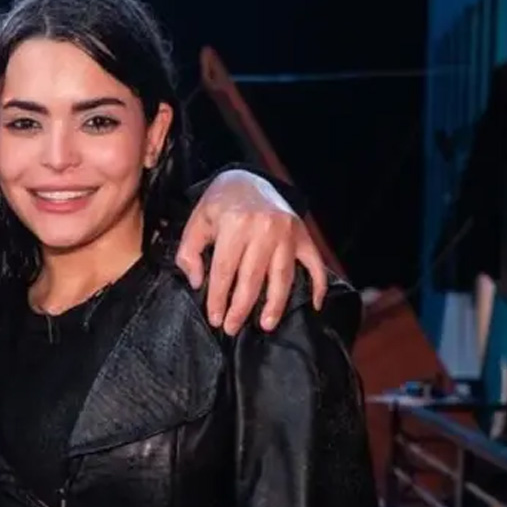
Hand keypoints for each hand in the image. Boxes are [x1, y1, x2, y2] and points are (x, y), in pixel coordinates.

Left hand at [176, 170, 326, 334]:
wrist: (247, 179)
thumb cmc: (218, 205)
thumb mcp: (196, 223)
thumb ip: (189, 253)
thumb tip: (197, 283)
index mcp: (234, 224)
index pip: (224, 271)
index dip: (218, 298)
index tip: (215, 318)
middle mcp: (263, 228)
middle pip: (252, 278)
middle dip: (242, 308)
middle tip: (233, 328)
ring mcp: (287, 232)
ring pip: (282, 276)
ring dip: (275, 304)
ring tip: (267, 325)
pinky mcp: (303, 234)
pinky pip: (314, 263)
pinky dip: (318, 284)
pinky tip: (314, 305)